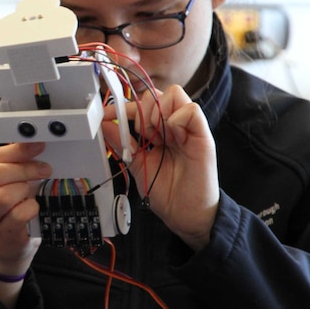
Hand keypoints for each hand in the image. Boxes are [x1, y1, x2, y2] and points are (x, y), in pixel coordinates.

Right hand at [0, 142, 50, 278]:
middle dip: (23, 169)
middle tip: (43, 168)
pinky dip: (31, 207)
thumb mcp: (2, 180)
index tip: (37, 146)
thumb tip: (30, 143)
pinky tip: (30, 207)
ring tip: (29, 191)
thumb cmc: (3, 205)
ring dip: (24, 190)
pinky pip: (19, 214)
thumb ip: (10, 161)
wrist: (2, 241)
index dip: (17, 151)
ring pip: (5, 195)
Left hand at [102, 85, 218, 250]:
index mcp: (159, 131)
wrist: (185, 215)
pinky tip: (172, 137)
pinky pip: (191, 110)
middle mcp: (174, 126)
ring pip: (174, 94)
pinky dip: (176, 119)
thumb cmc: (167, 192)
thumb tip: (105, 124)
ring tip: (157, 137)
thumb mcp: (137, 164)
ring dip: (157, 111)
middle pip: (157, 94)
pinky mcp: (203, 136)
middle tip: (142, 135)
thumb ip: (123, 143)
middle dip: (141, 110)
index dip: (124, 106)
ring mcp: (189, 129)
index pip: (142, 104)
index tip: (107, 115)